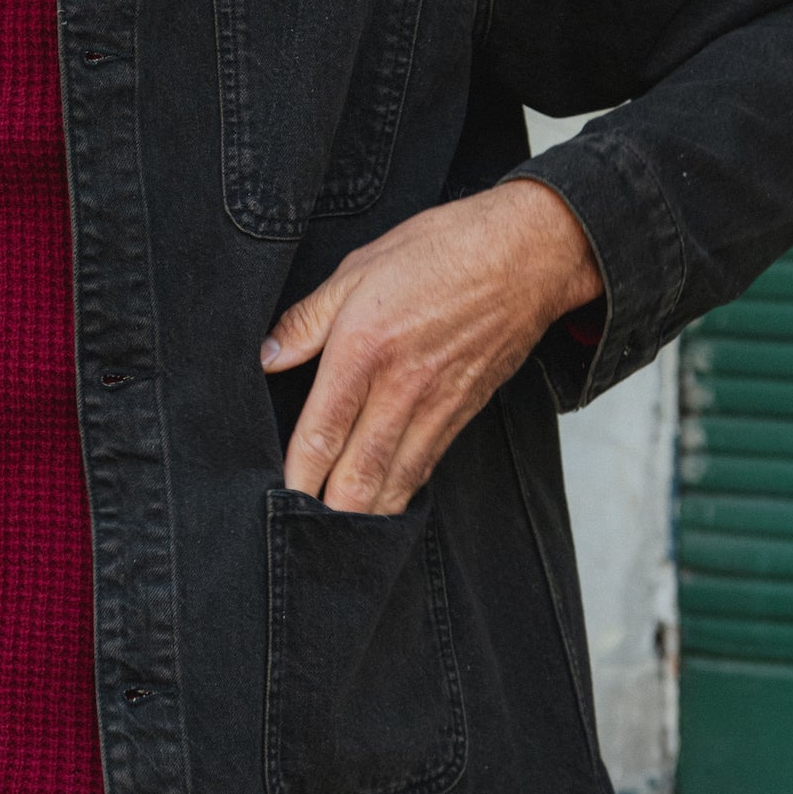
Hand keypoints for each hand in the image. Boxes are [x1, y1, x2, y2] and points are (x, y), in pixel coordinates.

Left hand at [259, 181, 601, 516]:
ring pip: (395, 481)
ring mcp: (437, 405)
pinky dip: (400, 493)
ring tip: (334, 542)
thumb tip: (266, 356)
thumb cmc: (439, 251)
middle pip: (358, 473)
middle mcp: (401, 387)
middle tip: (298, 538)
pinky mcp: (464, 412)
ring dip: (364, 515)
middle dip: (327, 513)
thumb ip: (308, 318)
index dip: (297, 473)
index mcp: (364, 348)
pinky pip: (426, 465)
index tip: (276, 497)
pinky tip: (381, 507)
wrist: (527, 256)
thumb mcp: (358, 268)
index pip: (321, 430)